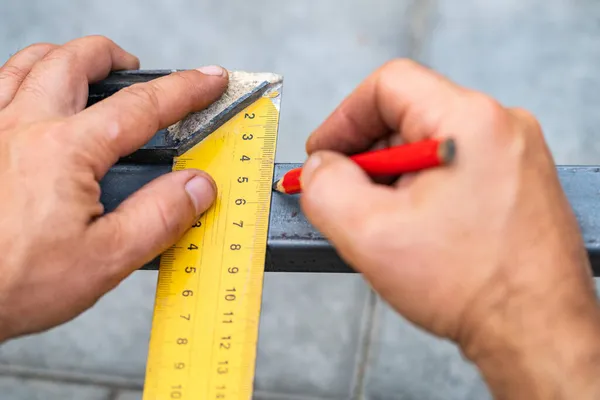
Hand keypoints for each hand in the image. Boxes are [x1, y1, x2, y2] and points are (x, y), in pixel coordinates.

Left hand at [0, 36, 227, 340]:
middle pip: (75, 61)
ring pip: (29, 63)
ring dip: (67, 58)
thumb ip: (160, 216)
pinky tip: (34, 95)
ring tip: (90, 72)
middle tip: (137, 70)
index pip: (141, 107)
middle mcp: (22, 128)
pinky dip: (23, 76)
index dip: (185, 90)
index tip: (209, 80)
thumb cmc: (13, 282)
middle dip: (115, 57)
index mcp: (64, 151)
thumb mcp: (106, 259)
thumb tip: (198, 186)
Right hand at [301, 60, 599, 397]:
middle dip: (366, 155)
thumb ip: (324, 188)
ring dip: (393, 177)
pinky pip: (452, 167)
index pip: (388, 85)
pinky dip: (421, 190)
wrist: (536, 333)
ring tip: (384, 222)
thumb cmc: (474, 287)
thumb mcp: (369, 234)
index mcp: (469, 123)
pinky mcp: (516, 181)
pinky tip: (414, 228)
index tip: (324, 154)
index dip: (343, 118)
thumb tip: (317, 168)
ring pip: (427, 144)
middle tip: (346, 196)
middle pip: (408, 115)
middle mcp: (500, 127)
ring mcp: (513, 154)